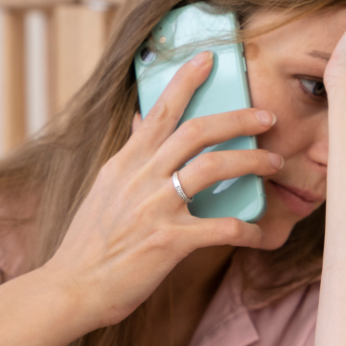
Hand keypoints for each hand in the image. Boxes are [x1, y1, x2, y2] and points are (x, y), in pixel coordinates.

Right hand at [44, 52, 284, 327]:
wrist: (72, 287)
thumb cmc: (90, 243)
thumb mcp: (104, 190)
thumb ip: (128, 157)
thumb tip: (142, 121)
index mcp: (125, 163)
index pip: (159, 111)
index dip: (186, 81)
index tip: (209, 58)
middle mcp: (140, 177)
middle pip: (196, 131)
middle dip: (237, 118)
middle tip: (267, 116)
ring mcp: (155, 207)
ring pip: (212, 167)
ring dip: (250, 161)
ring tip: (273, 163)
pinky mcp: (168, 241)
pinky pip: (220, 227)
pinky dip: (246, 228)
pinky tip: (260, 232)